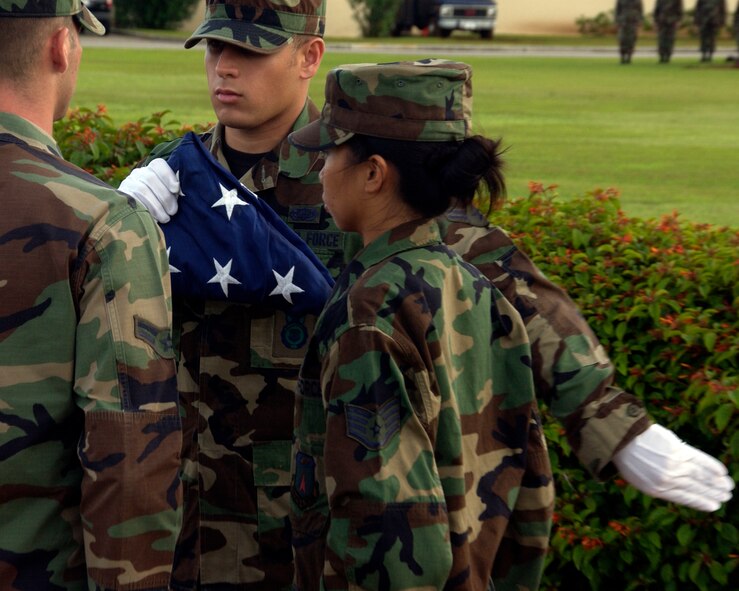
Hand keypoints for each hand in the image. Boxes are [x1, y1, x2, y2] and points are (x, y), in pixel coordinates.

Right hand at [118, 158, 179, 222]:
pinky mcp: (122, 195)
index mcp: (152, 170)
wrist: (133, 215)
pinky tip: (154, 219)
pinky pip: (133, 201)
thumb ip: (173, 191)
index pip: (158, 165)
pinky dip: (146, 210)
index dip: (168, 175)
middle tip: (173, 211)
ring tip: (165, 218)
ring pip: (142, 190)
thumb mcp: (167, 195)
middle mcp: (139, 173)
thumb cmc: (160, 205)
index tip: (176, 189)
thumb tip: (179, 192)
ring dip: (156, 206)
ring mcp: (128, 183)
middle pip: (150, 178)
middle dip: (165, 197)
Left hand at [613, 424, 733, 511]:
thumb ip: (659, 486)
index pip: (684, 498)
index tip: (714, 506)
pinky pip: (699, 460)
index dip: (700, 503)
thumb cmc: (628, 458)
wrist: (620, 437)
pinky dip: (712, 466)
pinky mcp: (677, 450)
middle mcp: (667, 479)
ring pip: (700, 476)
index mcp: (655, 490)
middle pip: (695, 487)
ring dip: (716, 482)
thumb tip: (679, 490)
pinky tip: (722, 471)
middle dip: (712, 493)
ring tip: (728, 487)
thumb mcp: (639, 479)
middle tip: (727, 497)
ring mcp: (673, 465)